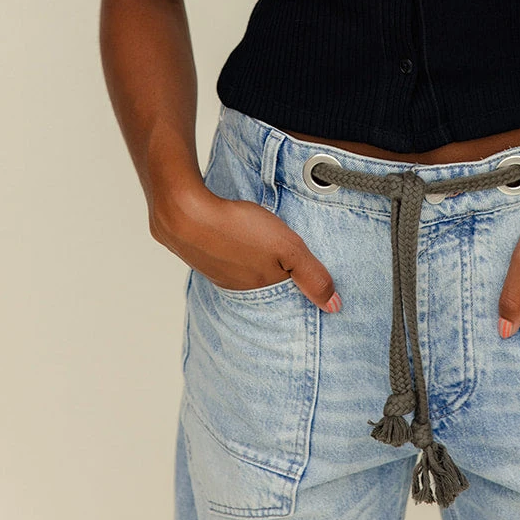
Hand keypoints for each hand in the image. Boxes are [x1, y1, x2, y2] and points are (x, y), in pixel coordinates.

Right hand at [151, 185, 341, 313]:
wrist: (185, 212)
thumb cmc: (238, 229)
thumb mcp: (287, 250)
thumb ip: (311, 275)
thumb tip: (334, 306)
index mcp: (259, 290)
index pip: (285, 302)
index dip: (299, 296)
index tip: (313, 295)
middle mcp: (237, 288)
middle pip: (265, 291)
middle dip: (279, 285)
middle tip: (292, 277)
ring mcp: (217, 271)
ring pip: (245, 275)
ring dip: (257, 267)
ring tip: (269, 258)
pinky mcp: (203, 253)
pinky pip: (228, 259)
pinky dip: (238, 253)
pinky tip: (241, 242)